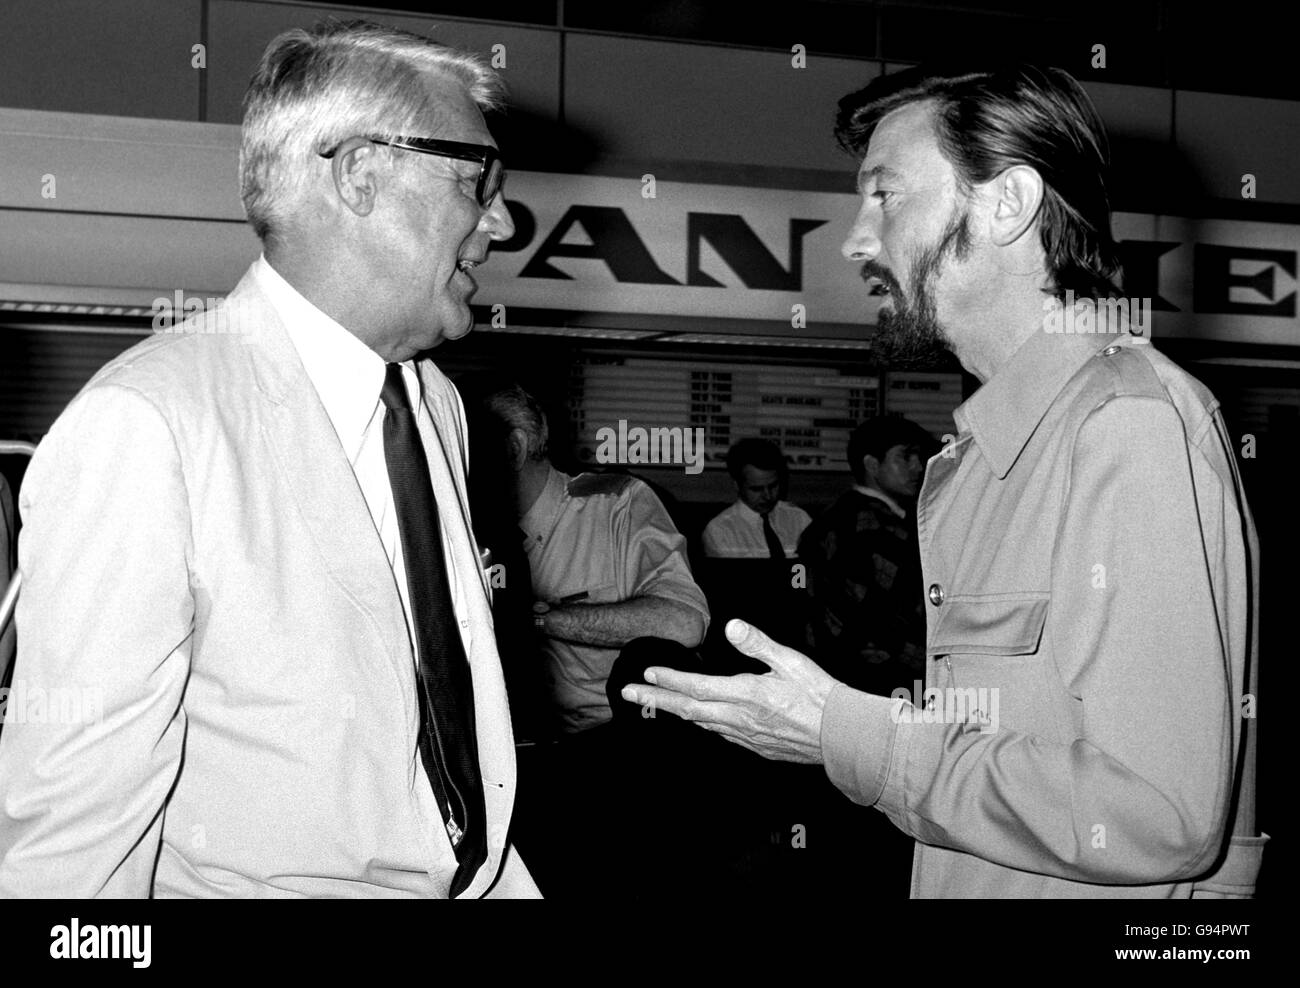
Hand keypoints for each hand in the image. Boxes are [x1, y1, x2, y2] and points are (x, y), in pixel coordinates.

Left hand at [620, 618, 837, 763]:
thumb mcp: (790, 661)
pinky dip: (701, 723)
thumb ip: (758, 643)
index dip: (670, 679)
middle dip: (656, 698)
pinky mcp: (756, 747)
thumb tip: (730, 627)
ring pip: (701, 723)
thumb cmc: (820, 695)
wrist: (843, 736)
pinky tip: (699, 719)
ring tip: (656, 701)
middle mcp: (739, 718)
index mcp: (746, 694)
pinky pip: (720, 734)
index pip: (697, 687)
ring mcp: (746, 736)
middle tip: (628, 692)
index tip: (646, 672)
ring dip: (675, 711)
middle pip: (688, 709)